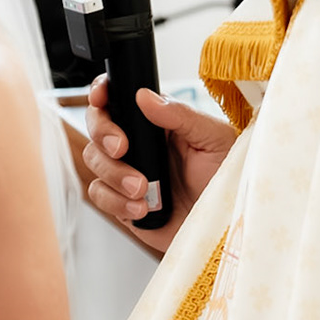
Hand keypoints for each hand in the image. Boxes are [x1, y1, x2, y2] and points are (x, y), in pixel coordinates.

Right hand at [81, 76, 235, 251]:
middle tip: (121, 148)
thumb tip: (146, 96)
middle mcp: (137, 143)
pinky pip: (99, 195)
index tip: (101, 99)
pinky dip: (116, 202)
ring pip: (93, 161)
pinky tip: (142, 208)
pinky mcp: (120, 200)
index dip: (102, 93)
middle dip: (103, 134)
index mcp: (157, 121)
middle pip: (96, 126)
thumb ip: (181, 115)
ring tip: (142, 189)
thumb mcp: (214, 140)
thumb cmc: (226, 180)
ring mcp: (125, 171)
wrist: (223, 227)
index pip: (120, 97)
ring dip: (114, 174)